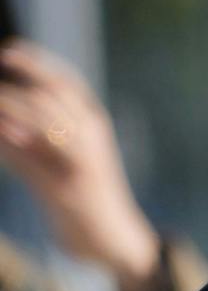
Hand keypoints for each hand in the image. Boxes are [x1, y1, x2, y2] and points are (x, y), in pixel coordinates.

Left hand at [0, 41, 161, 290]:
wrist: (114, 239)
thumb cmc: (85, 196)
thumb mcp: (67, 157)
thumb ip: (40, 135)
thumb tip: (4, 118)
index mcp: (95, 126)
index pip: (66, 82)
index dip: (36, 62)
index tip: (8, 51)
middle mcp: (92, 140)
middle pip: (50, 98)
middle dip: (11, 89)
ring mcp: (81, 164)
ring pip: (42, 122)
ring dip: (8, 110)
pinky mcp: (65, 190)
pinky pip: (28, 159)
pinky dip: (7, 146)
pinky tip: (1, 139)